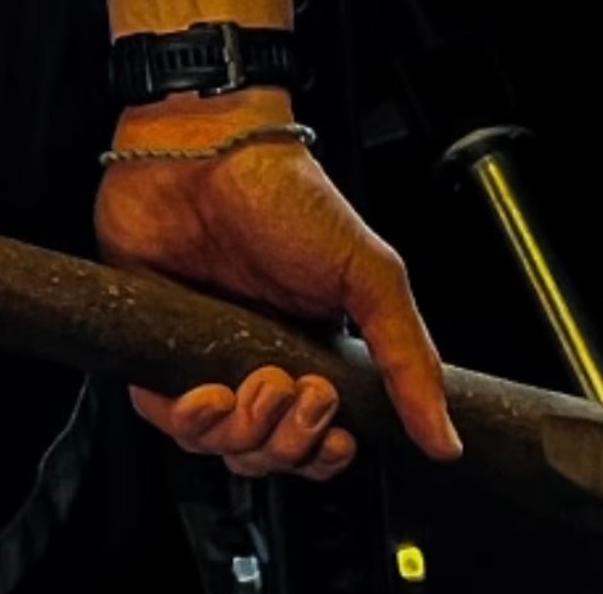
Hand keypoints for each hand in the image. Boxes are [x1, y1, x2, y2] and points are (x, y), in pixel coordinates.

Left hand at [94, 126, 462, 482]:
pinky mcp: (157, 345)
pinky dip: (189, 421)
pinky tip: (207, 392)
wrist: (205, 149)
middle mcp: (257, 358)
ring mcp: (205, 353)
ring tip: (259, 381)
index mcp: (310, 350)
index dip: (325, 454)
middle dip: (290, 440)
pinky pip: (165, 418)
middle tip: (300, 388)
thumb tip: (446, 438)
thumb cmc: (285, 192)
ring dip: (244, 431)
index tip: (337, 435)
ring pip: (221, 444)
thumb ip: (409, 357)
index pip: (317, 441)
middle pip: (271, 452)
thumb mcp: (368, 272)